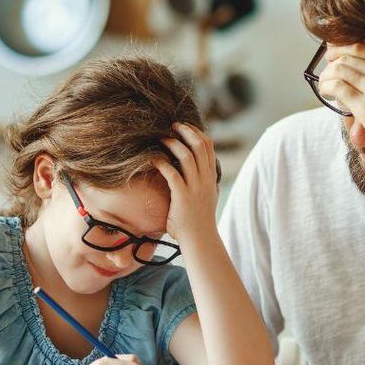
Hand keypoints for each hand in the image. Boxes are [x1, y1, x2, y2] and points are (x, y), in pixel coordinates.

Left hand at [156, 122, 219, 244]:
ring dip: (173, 144)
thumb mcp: (210, 196)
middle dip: (186, 131)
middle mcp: (205, 179)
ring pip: (187, 156)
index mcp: (211, 177)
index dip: (196, 132)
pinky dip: (162, 163)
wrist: (200, 239)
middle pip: (199, 146)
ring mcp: (195, 187)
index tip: (184, 126)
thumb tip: (209, 173)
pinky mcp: (182, 196)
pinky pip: (172, 173)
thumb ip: (209, 183)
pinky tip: (153, 159)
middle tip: (172, 125)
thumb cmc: (200, 219)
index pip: (208, 146)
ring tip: (161, 139)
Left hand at [317, 43, 364, 142]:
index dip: (346, 49)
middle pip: (349, 56)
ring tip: (326, 83)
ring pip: (340, 70)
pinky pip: (337, 87)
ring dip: (328, 75)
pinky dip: (327, 86)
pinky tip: (326, 92)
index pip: (364, 48)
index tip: (338, 54)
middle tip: (327, 66)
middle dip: (333, 59)